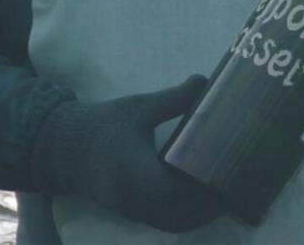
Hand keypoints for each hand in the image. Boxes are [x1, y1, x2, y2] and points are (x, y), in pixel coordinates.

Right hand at [31, 75, 223, 231]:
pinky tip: (206, 200)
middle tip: (240, 181)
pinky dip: (189, 216)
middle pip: (182, 212)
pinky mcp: (133, 213)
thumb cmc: (102, 125)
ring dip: (204, 213)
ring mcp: (133, 210)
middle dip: (212, 202)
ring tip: (230, 191)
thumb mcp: (138, 108)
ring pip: (176, 222)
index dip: (203, 187)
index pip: (174, 190)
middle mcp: (135, 199)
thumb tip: (206, 80)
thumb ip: (173, 99)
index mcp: (135, 172)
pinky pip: (167, 223)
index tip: (228, 173)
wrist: (62, 148)